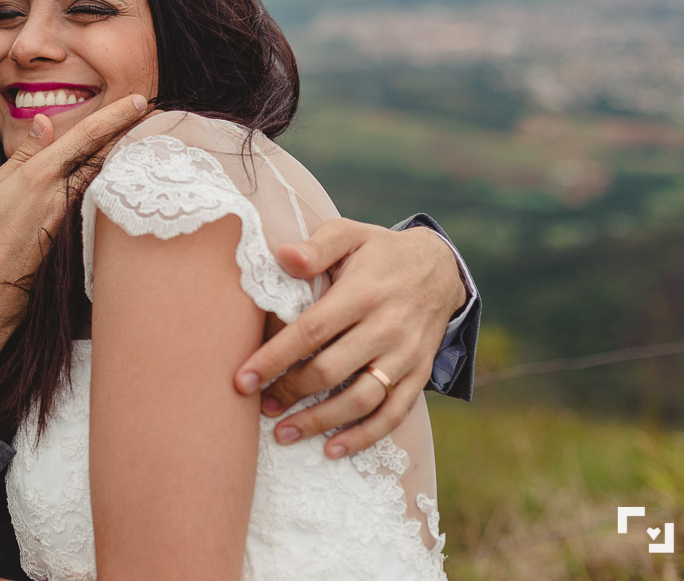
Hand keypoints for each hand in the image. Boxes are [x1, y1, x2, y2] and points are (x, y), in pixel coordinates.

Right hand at [0, 94, 147, 362]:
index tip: (138, 100)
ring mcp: (71, 223)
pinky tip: (120, 185)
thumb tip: (44, 125)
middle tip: (151, 117)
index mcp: (38, 177)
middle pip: (105, 158)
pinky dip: (109, 190)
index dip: (115, 116)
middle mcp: (61, 198)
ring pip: (103, 183)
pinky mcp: (74, 244)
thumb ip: (22, 158)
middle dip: (128, 135)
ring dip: (121, 162)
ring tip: (140, 144)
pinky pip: (96, 208)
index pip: (85, 137)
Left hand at [233, 219, 465, 456]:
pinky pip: (393, 413)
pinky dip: (364, 437)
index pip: (311, 331)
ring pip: (361, 399)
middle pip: (332, 370)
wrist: (440, 267)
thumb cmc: (379, 252)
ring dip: (321, 421)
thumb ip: (316, 247)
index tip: (242, 379)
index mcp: (363, 293)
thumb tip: (282, 256)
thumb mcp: (349, 234)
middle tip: (260, 406)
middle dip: (291, 392)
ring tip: (285, 433)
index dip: (274, 358)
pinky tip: (333, 449)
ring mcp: (405, 355)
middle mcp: (387, 327)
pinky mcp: (419, 374)